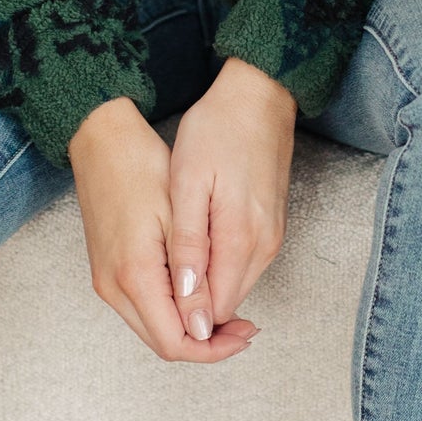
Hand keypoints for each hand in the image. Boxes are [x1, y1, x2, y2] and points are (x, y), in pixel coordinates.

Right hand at [68, 96, 258, 364]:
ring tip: (228, 310)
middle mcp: (113, 287)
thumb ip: (192, 278)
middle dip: (207, 342)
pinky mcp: (107, 272)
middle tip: (245, 326)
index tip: (245, 334)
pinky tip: (198, 293)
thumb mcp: (177, 220)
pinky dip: (174, 311)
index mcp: (133, 275)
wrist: (101, 141)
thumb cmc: (141, 167)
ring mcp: (106, 281)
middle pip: (164, 343)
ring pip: (154, 329)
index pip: (175, 343)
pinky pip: (144, 308)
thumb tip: (207, 326)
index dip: (214, 348)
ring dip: (192, 327)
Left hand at [167, 56, 294, 344]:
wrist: (259, 96)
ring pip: (233, 289)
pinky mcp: (271, 228)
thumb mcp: (189, 183)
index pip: (213, 311)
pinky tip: (189, 253)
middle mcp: (263, 247)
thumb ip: (190, 246)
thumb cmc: (217, 130)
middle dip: (191, 314)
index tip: (150, 309)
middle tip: (150, 292)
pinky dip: (215, 272)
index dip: (183, 325)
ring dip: (202, 293)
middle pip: (226, 307)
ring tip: (164, 273)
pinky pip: (241, 267)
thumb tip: (190, 303)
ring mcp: (271, 238)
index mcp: (240, 240)